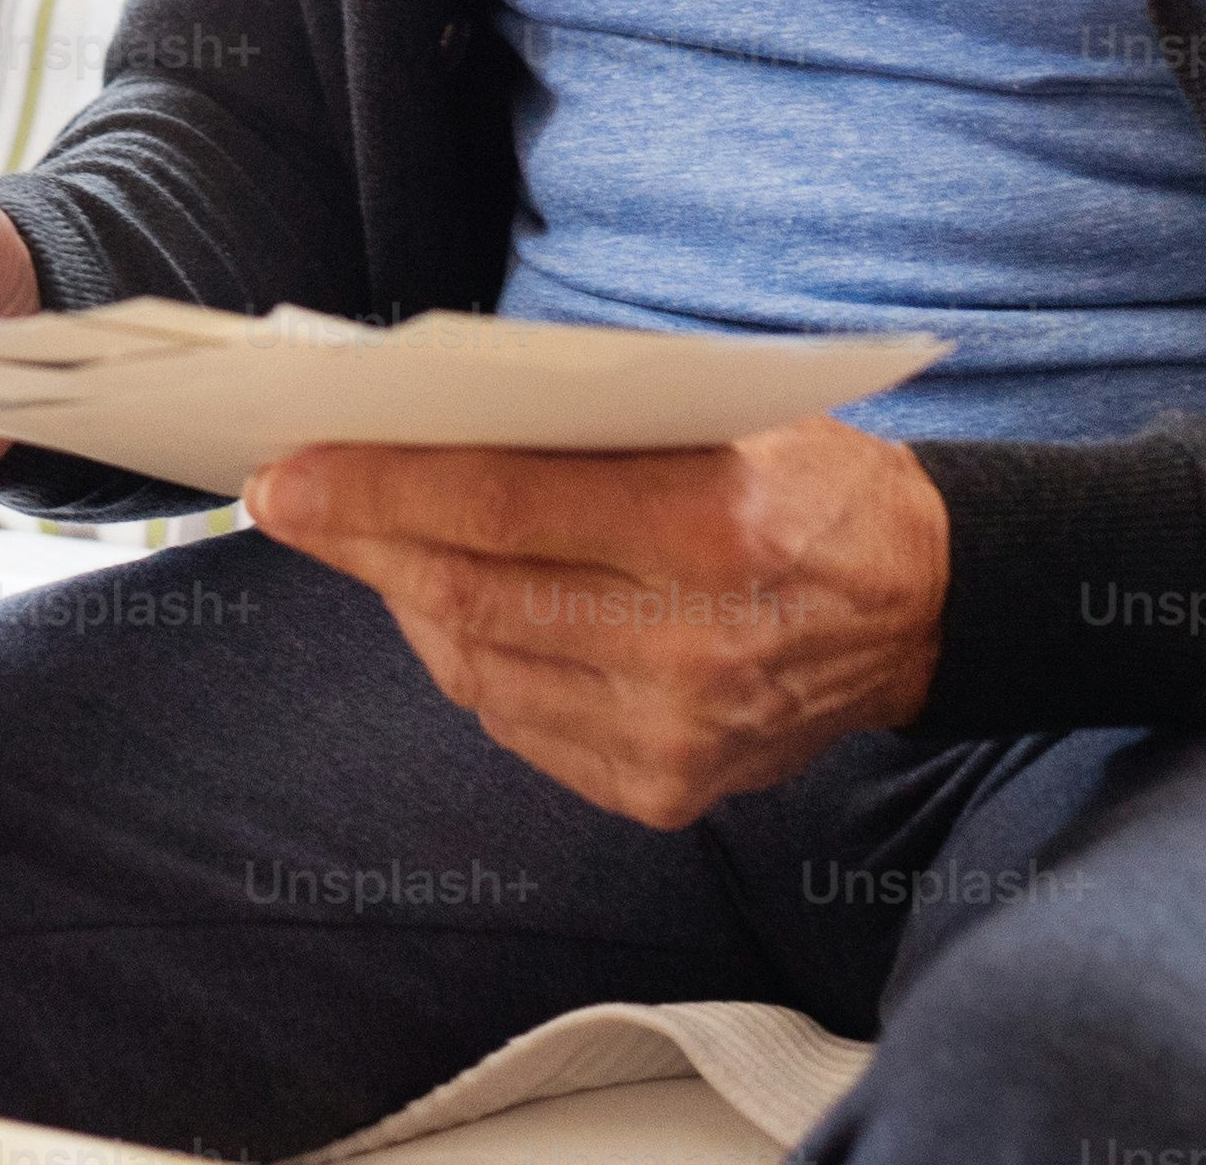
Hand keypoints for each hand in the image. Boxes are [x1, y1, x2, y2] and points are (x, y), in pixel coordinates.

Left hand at [243, 417, 948, 828]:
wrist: (920, 608)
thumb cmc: (805, 481)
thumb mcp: (716, 414)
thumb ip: (579, 424)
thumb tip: (412, 419)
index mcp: (710, 530)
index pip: (499, 509)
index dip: (376, 490)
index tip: (285, 472)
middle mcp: (692, 648)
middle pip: (470, 595)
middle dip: (360, 542)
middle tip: (289, 499)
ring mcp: (676, 736)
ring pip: (477, 666)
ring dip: (405, 598)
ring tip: (365, 541)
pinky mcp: (664, 792)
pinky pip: (515, 721)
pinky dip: (467, 660)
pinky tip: (449, 607)